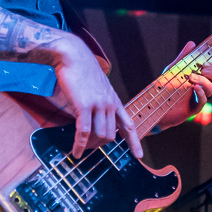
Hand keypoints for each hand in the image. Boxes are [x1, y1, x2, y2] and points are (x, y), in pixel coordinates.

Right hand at [50, 35, 142, 159]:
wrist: (73, 55)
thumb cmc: (82, 70)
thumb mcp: (98, 88)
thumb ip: (101, 103)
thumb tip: (95, 120)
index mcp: (115, 101)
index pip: (129, 125)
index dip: (134, 142)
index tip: (139, 156)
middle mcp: (110, 104)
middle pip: (111, 135)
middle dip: (99, 145)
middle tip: (87, 147)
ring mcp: (98, 105)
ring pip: (99, 135)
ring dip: (89, 145)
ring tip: (79, 148)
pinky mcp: (84, 105)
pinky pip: (84, 132)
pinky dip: (79, 145)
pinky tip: (75, 152)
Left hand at [154, 41, 211, 129]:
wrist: (155, 105)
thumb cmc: (165, 88)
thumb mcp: (174, 69)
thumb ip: (183, 58)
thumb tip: (192, 43)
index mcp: (201, 78)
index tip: (205, 62)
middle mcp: (203, 88)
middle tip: (203, 69)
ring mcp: (199, 98)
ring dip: (204, 80)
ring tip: (192, 77)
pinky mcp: (194, 108)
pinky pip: (203, 100)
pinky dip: (200, 92)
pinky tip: (194, 87)